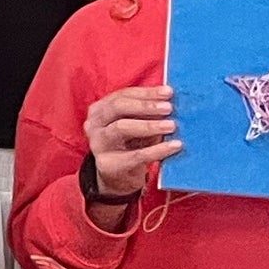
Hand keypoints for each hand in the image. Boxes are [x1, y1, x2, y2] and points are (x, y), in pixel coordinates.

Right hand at [85, 84, 180, 200]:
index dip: (146, 93)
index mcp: (100, 110)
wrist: (117, 176)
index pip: (122, 95)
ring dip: (149, 126)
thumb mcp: (137, 124)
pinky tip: (174, 146)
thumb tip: (171, 100)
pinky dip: (157, 150)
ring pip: (121, 128)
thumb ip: (148, 112)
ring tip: (171, 126)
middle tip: (169, 108)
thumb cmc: (131, 144)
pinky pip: (135, 155)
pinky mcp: (109, 165)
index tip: (169, 92)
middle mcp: (94, 124)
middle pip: (118, 107)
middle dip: (145, 106)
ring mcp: (98, 144)